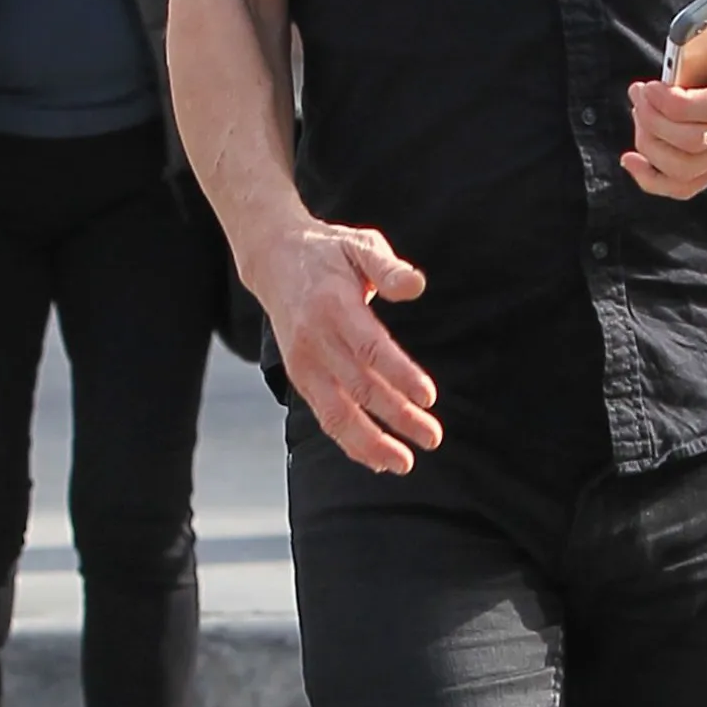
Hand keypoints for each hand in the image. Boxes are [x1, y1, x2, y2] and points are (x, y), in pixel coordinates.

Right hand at [244, 217, 440, 474]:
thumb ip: (388, 268)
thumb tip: (416, 286)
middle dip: (398, 417)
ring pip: (337, 413)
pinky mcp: (299, 376)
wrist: (273, 260)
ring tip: (404, 462)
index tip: (428, 397)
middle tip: (433, 437)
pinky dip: (350, 441)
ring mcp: (303, 362)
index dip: (399, 374)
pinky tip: (378, 458)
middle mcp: (315, 339)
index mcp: (334, 305)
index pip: (370, 347)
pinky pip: (325, 416)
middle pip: (359, 387)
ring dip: (371, 443)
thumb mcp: (359, 243)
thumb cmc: (329, 252)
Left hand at [623, 0, 706, 201]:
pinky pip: (690, 185)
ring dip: (651, 144)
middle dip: (653, 118)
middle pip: (692, 140)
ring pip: (686, 167)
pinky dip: (655, 181)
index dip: (675, 102)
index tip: (653, 84)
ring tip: (641, 111)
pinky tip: (633, 159)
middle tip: (639, 91)